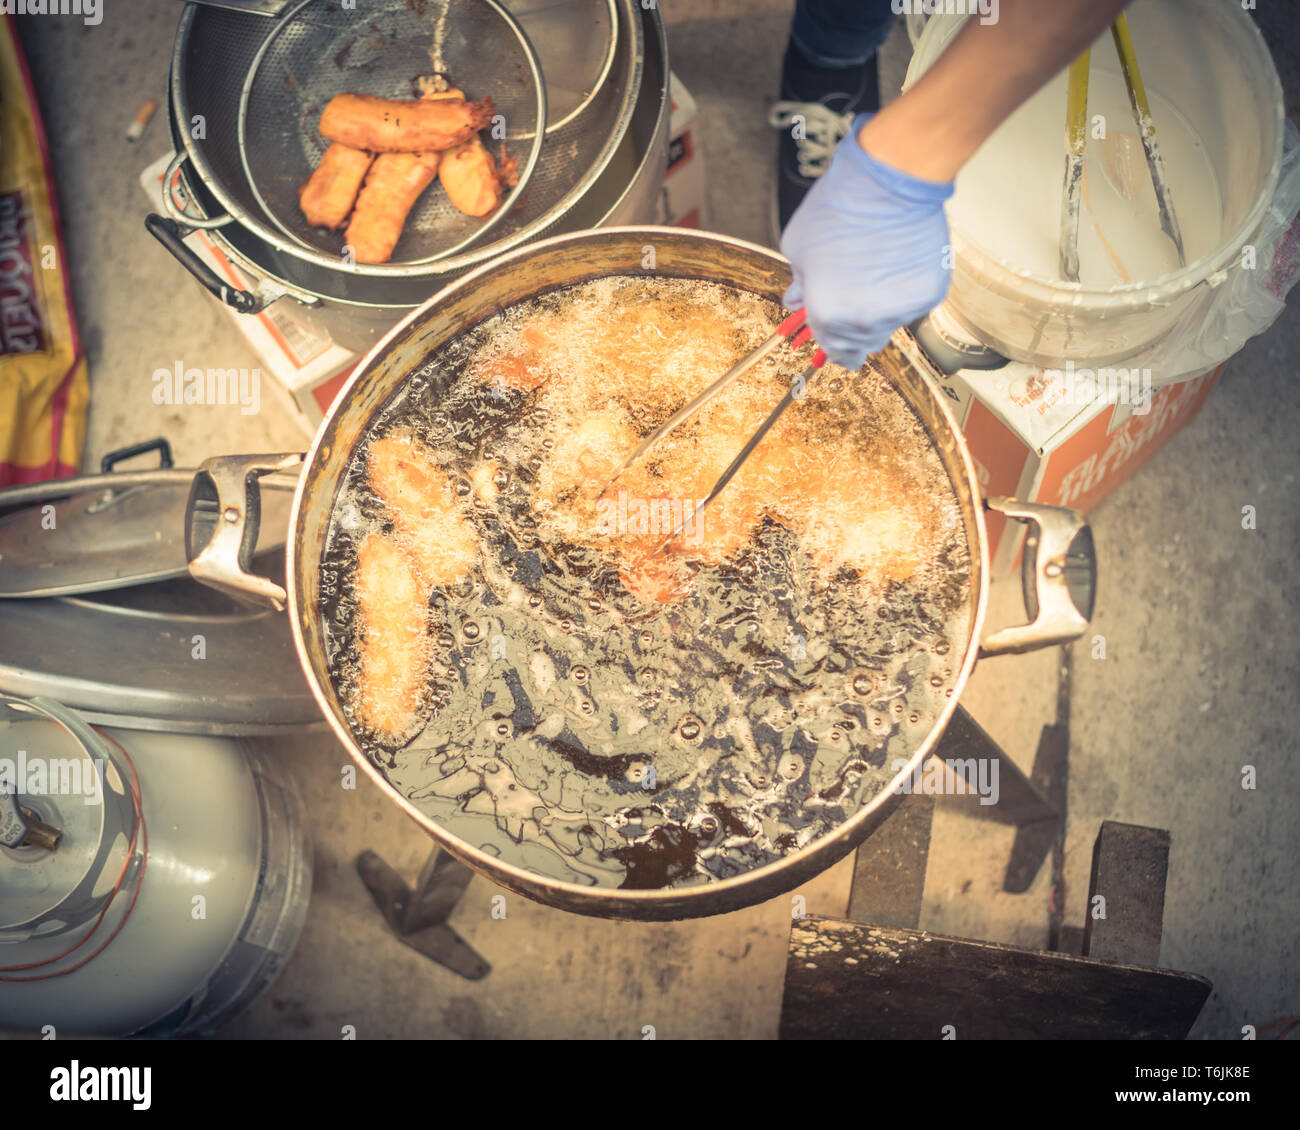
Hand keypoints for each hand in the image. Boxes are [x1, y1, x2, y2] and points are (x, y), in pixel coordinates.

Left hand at [781, 113, 954, 369]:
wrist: (888, 182)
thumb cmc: (839, 209)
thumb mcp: (799, 247)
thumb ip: (800, 283)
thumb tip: (797, 300)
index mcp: (828, 315)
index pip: (835, 349)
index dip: (836, 345)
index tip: (841, 344)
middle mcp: (866, 321)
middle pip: (865, 342)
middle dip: (857, 325)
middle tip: (858, 293)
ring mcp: (902, 309)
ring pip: (891, 322)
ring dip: (883, 307)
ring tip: (878, 267)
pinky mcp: (931, 292)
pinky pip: (916, 304)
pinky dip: (908, 290)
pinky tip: (900, 260)